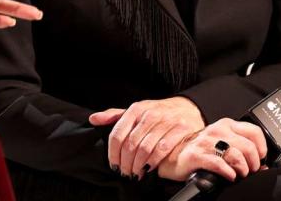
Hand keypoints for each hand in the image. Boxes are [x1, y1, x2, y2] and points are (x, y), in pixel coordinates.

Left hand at [89, 96, 203, 177]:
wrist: (187, 107)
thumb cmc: (157, 112)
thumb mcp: (135, 110)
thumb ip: (114, 115)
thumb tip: (93, 119)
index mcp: (135, 109)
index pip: (118, 134)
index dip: (113, 153)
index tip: (114, 164)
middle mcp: (149, 114)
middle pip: (130, 144)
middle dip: (126, 163)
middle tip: (125, 172)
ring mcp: (165, 121)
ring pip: (145, 148)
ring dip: (138, 165)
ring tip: (136, 173)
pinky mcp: (180, 129)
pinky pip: (163, 149)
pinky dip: (154, 161)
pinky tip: (150, 168)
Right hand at [155, 118, 267, 181]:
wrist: (174, 155)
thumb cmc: (200, 150)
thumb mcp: (222, 143)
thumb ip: (240, 148)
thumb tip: (262, 165)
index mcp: (226, 125)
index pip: (254, 132)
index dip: (261, 148)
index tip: (260, 159)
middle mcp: (217, 131)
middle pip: (248, 147)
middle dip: (253, 164)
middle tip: (249, 171)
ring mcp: (206, 142)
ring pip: (236, 155)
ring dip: (242, 170)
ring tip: (239, 174)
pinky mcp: (197, 155)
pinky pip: (219, 164)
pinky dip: (228, 173)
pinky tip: (229, 176)